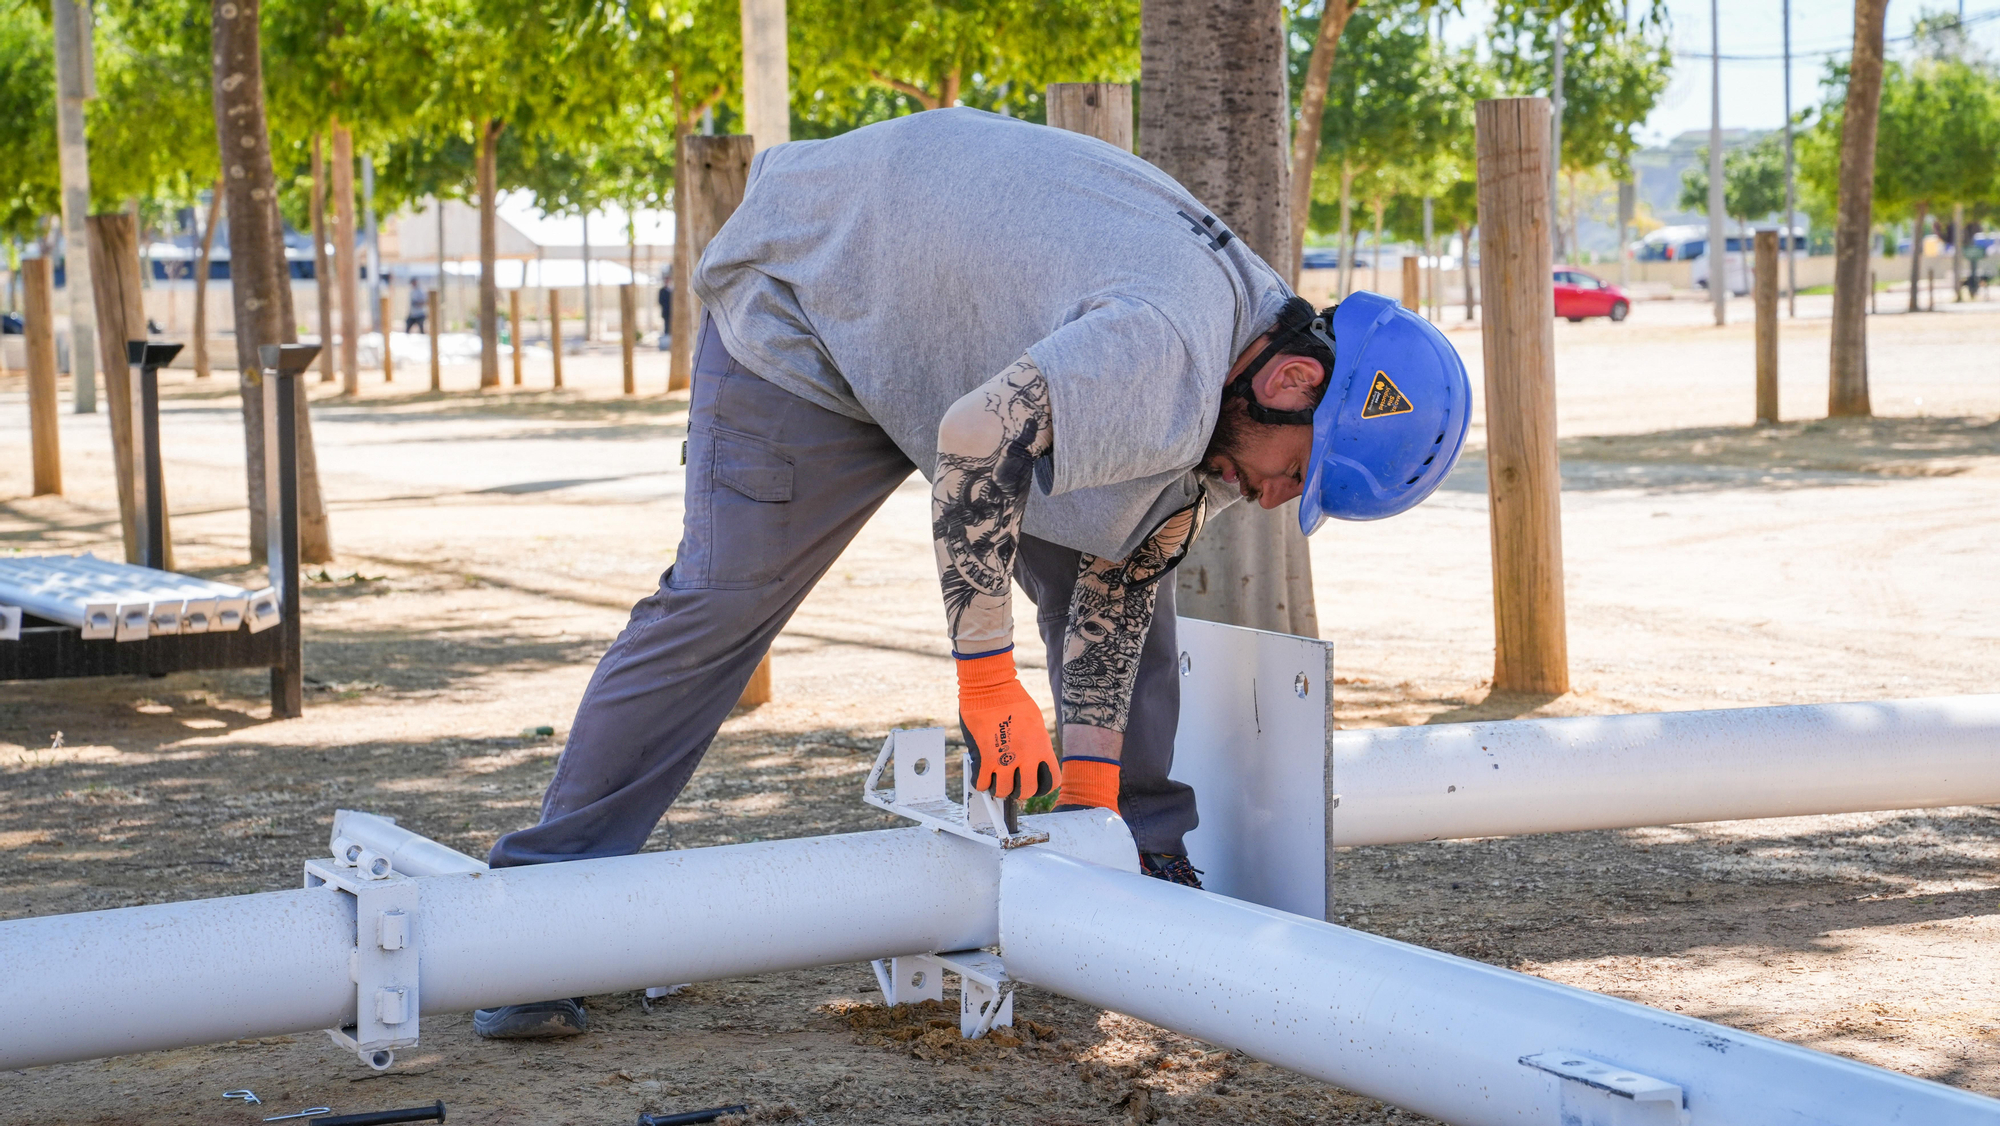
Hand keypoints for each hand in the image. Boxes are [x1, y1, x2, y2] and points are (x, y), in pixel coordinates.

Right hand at [955, 649, 1058, 799]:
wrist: (991, 686)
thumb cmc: (1012, 699)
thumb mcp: (1035, 722)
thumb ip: (1035, 744)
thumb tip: (1030, 761)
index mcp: (1042, 747)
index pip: (1051, 782)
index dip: (1042, 787)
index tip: (1034, 783)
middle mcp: (1026, 756)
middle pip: (1026, 791)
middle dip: (1019, 791)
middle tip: (1012, 784)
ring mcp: (1005, 758)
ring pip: (1003, 791)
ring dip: (999, 789)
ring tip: (995, 781)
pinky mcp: (985, 757)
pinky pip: (982, 783)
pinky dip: (981, 784)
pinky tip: (981, 776)